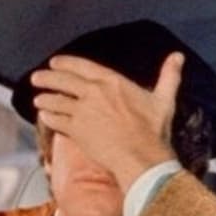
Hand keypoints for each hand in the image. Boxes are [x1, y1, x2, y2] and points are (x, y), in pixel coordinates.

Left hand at [30, 52, 182, 190]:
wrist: (142, 158)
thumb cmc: (154, 131)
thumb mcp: (164, 99)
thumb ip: (169, 76)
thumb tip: (178, 56)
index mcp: (113, 82)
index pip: (83, 66)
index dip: (66, 63)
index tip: (54, 62)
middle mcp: (94, 93)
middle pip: (63, 80)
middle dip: (47, 78)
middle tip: (36, 77)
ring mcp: (83, 112)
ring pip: (56, 100)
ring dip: (45, 98)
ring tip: (37, 98)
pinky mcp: (77, 130)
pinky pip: (57, 120)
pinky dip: (48, 116)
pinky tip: (43, 115)